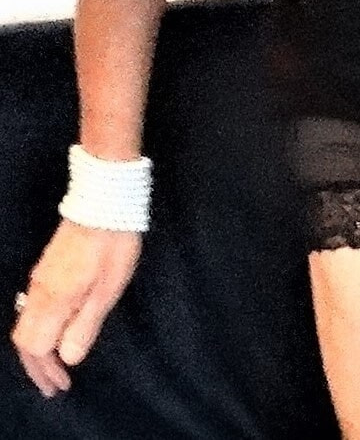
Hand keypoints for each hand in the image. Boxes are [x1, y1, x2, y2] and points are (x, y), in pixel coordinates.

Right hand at [10, 219, 141, 397]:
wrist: (105, 199)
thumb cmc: (112, 246)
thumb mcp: (108, 289)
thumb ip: (86, 325)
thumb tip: (68, 358)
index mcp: (53, 300)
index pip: (34, 347)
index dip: (46, 370)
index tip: (61, 385)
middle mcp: (38, 290)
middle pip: (24, 338)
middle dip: (36, 365)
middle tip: (54, 383)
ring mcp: (40, 276)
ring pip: (26, 322)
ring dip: (37, 348)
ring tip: (55, 363)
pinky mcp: (47, 266)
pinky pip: (33, 307)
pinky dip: (40, 328)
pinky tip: (55, 330)